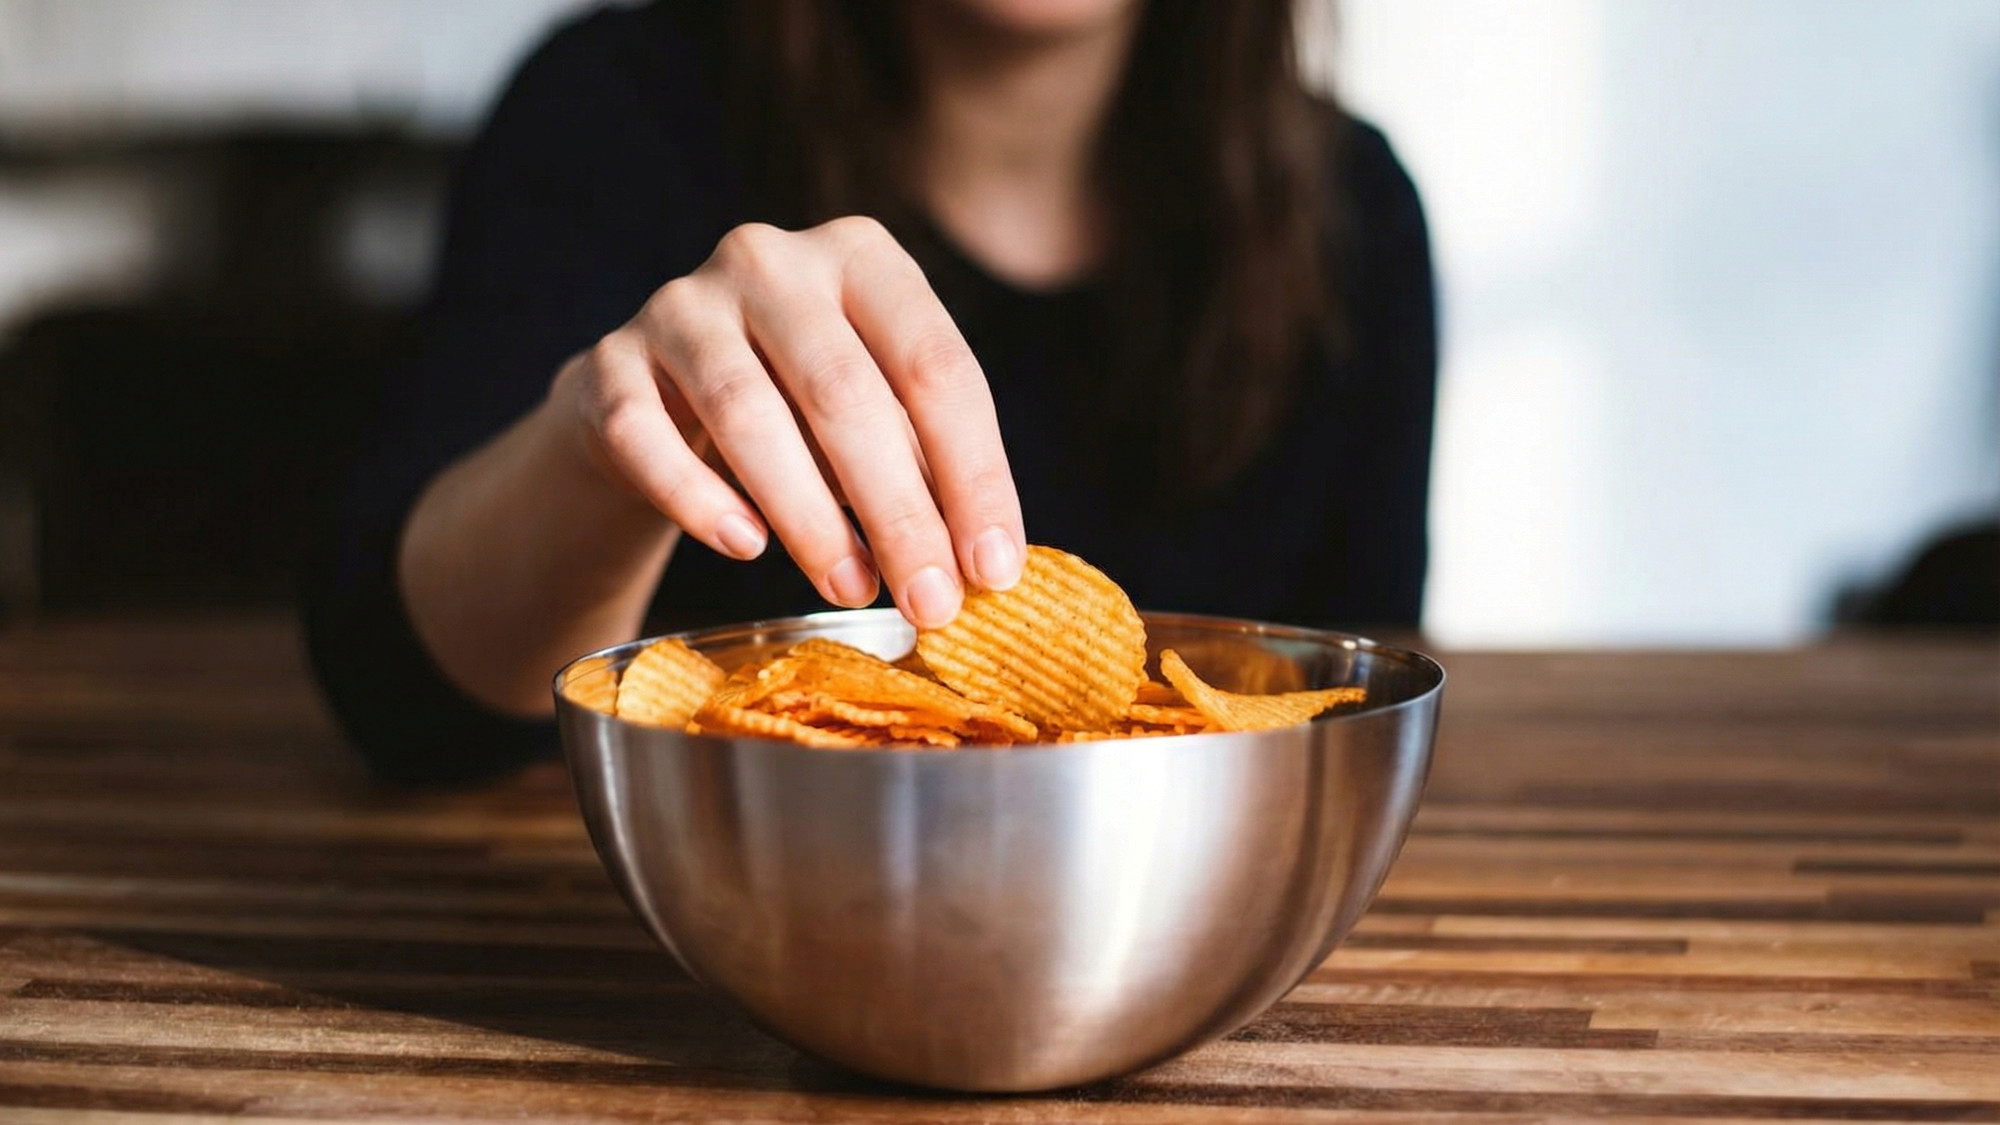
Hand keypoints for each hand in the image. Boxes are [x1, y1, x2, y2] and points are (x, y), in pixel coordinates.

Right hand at [549, 216, 1024, 627]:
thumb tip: (983, 566)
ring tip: (852, 588)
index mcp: (862, 257)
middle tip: (929, 602)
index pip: (937, 367)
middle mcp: (770, 262)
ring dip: (809, 516)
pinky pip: (646, 435)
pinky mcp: (610, 363)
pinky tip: (745, 546)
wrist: (654, 400)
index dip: (974, 474)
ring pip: (747, 413)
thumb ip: (926, 467)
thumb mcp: (875, 413)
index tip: (994, 569)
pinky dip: (698, 498)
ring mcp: (682, 305)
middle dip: (898, 512)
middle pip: (845, 392)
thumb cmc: (797, 409)